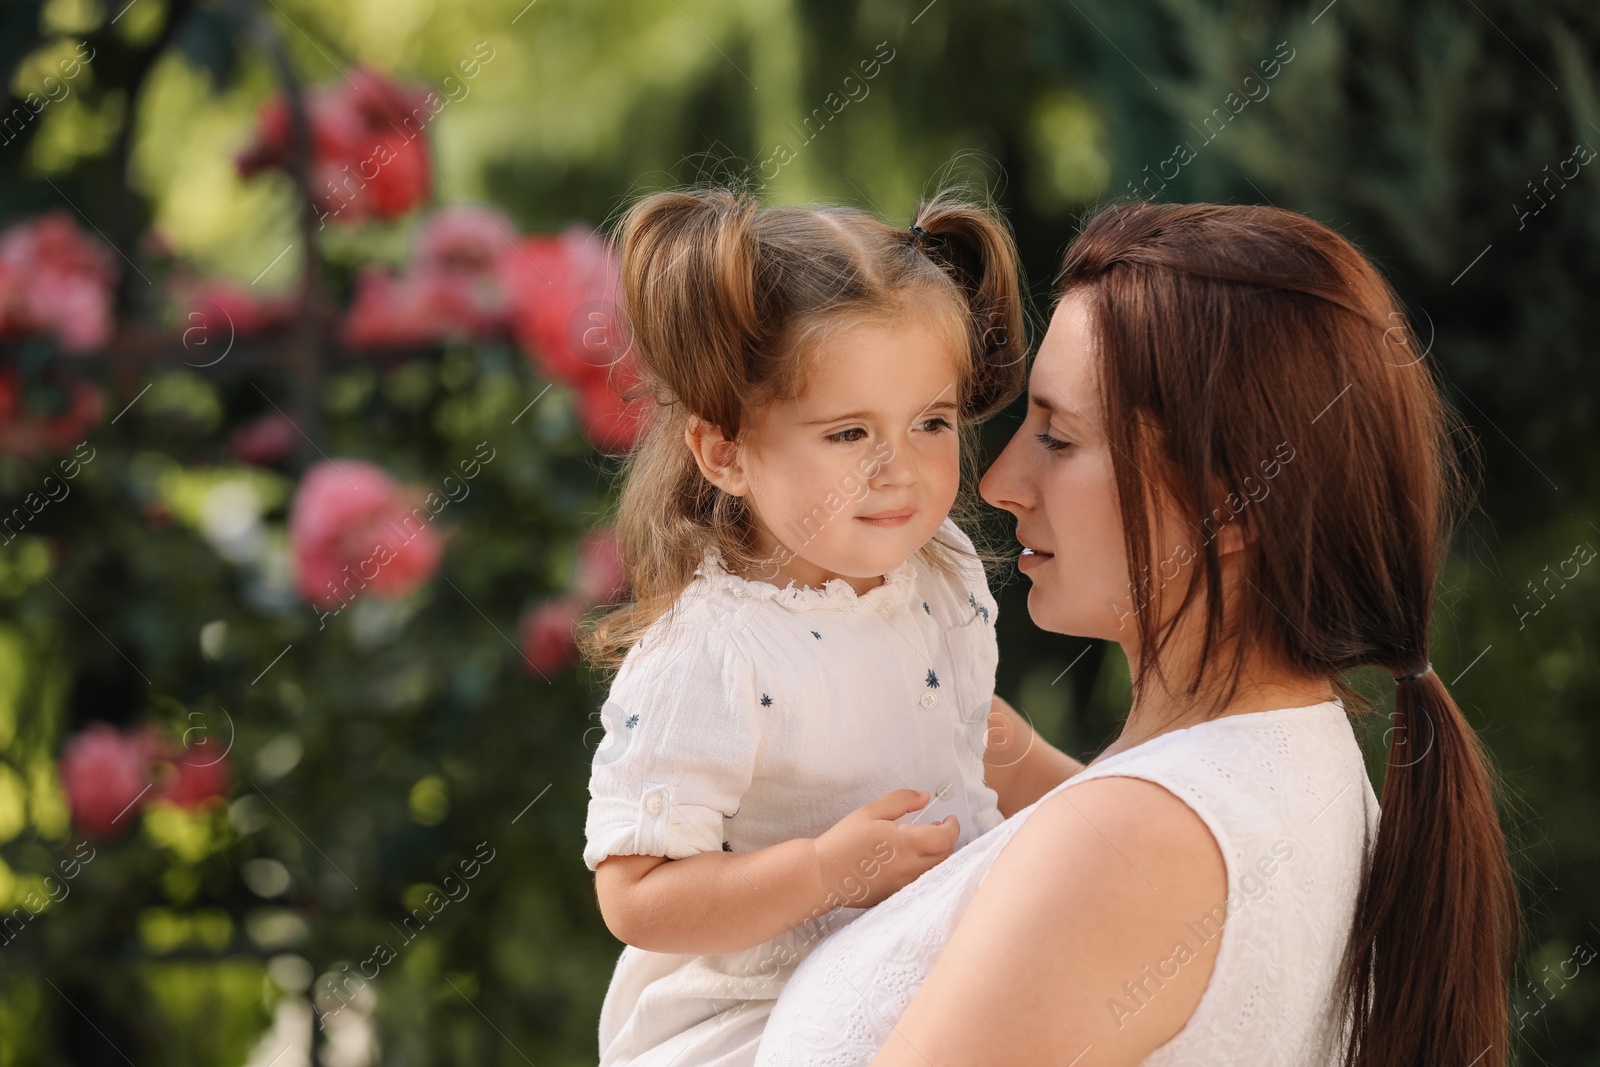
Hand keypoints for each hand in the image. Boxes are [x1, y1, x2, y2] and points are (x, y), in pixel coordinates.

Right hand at [812, 788, 959, 908]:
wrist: (822, 875)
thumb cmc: (843, 842)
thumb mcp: (870, 812)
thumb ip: (901, 800)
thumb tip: (925, 797)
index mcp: (907, 845)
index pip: (946, 839)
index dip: (953, 827)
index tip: (949, 818)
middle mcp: (910, 868)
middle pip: (945, 856)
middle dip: (946, 840)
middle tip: (937, 826)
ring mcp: (903, 886)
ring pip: (934, 871)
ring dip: (935, 855)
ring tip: (923, 841)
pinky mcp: (894, 896)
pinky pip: (918, 882)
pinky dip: (922, 868)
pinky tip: (906, 858)